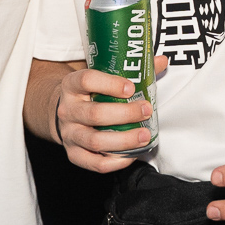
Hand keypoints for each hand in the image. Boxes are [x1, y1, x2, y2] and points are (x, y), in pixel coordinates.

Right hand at [54, 57, 165, 172]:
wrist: (64, 112)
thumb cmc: (89, 92)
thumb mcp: (101, 76)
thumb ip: (129, 69)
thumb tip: (161, 61)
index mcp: (72, 85)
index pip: (86, 80)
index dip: (109, 83)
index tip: (131, 87)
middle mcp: (68, 110)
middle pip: (94, 114)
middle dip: (125, 114)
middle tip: (146, 110)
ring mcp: (69, 134)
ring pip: (95, 141)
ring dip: (124, 140)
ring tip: (145, 136)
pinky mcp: (73, 154)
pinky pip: (94, 163)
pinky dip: (115, 162)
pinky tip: (131, 155)